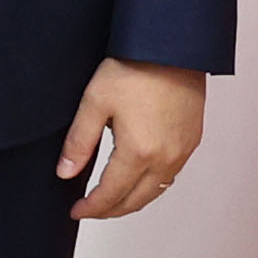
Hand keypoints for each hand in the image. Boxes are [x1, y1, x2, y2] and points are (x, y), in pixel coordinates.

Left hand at [62, 59, 204, 219]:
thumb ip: (79, 142)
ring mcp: (182, 150)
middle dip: (110, 210)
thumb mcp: (95, 102)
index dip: (91, 208)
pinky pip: (171, 175)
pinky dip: (152, 185)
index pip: (111, 195)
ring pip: (156, 191)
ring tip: (111, 199)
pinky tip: (138, 178)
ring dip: (132, 200)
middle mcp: (166, 158)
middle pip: (136, 200)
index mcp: (139, 152)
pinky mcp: (192, 140)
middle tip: (90, 210)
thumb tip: (65, 173)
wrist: (173, 46)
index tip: (76, 211)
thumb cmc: (136, 67)